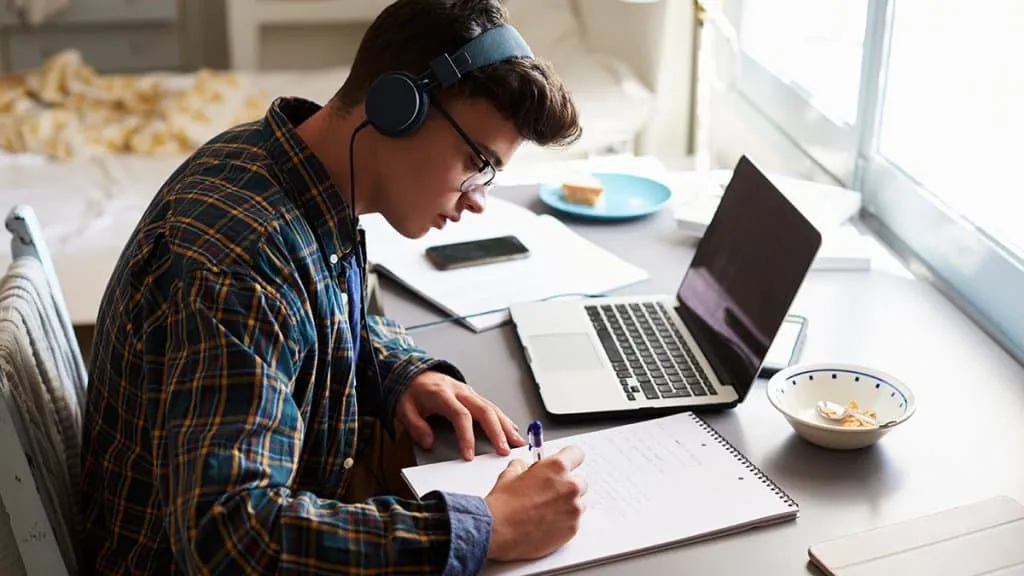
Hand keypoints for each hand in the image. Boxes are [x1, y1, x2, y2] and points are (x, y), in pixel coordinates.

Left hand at [396, 371, 525, 459]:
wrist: (415, 372)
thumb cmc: (412, 391)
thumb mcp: (404, 409)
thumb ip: (416, 427)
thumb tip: (428, 442)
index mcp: (443, 394)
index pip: (460, 415)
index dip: (466, 436)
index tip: (469, 455)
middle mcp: (460, 392)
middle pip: (484, 410)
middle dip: (496, 432)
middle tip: (504, 450)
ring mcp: (469, 392)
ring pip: (492, 407)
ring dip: (506, 426)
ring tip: (517, 442)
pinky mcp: (473, 395)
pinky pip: (492, 406)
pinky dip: (504, 419)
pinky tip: (512, 429)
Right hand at [484, 445, 586, 560]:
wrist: (497, 531)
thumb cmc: (503, 504)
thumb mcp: (510, 474)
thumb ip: (524, 466)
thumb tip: (526, 467)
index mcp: (556, 467)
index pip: (576, 454)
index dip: (569, 458)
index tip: (567, 463)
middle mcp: (569, 486)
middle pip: (580, 481)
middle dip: (567, 485)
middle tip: (551, 493)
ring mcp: (573, 509)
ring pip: (580, 502)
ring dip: (569, 504)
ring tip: (548, 510)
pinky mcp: (573, 528)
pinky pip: (576, 520)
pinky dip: (566, 521)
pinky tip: (548, 522)